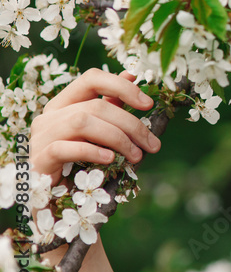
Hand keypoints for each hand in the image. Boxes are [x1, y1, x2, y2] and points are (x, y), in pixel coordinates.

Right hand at [29, 67, 160, 185]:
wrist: (51, 196)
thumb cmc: (77, 160)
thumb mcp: (97, 130)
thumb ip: (111, 104)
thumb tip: (131, 75)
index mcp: (64, 103)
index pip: (92, 79)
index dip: (122, 87)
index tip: (148, 104)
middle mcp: (49, 116)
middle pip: (95, 106)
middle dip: (130, 124)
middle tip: (152, 144)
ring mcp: (41, 137)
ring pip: (81, 122)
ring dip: (116, 138)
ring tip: (136, 156)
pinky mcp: (38, 160)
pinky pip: (64, 148)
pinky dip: (91, 151)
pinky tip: (110, 159)